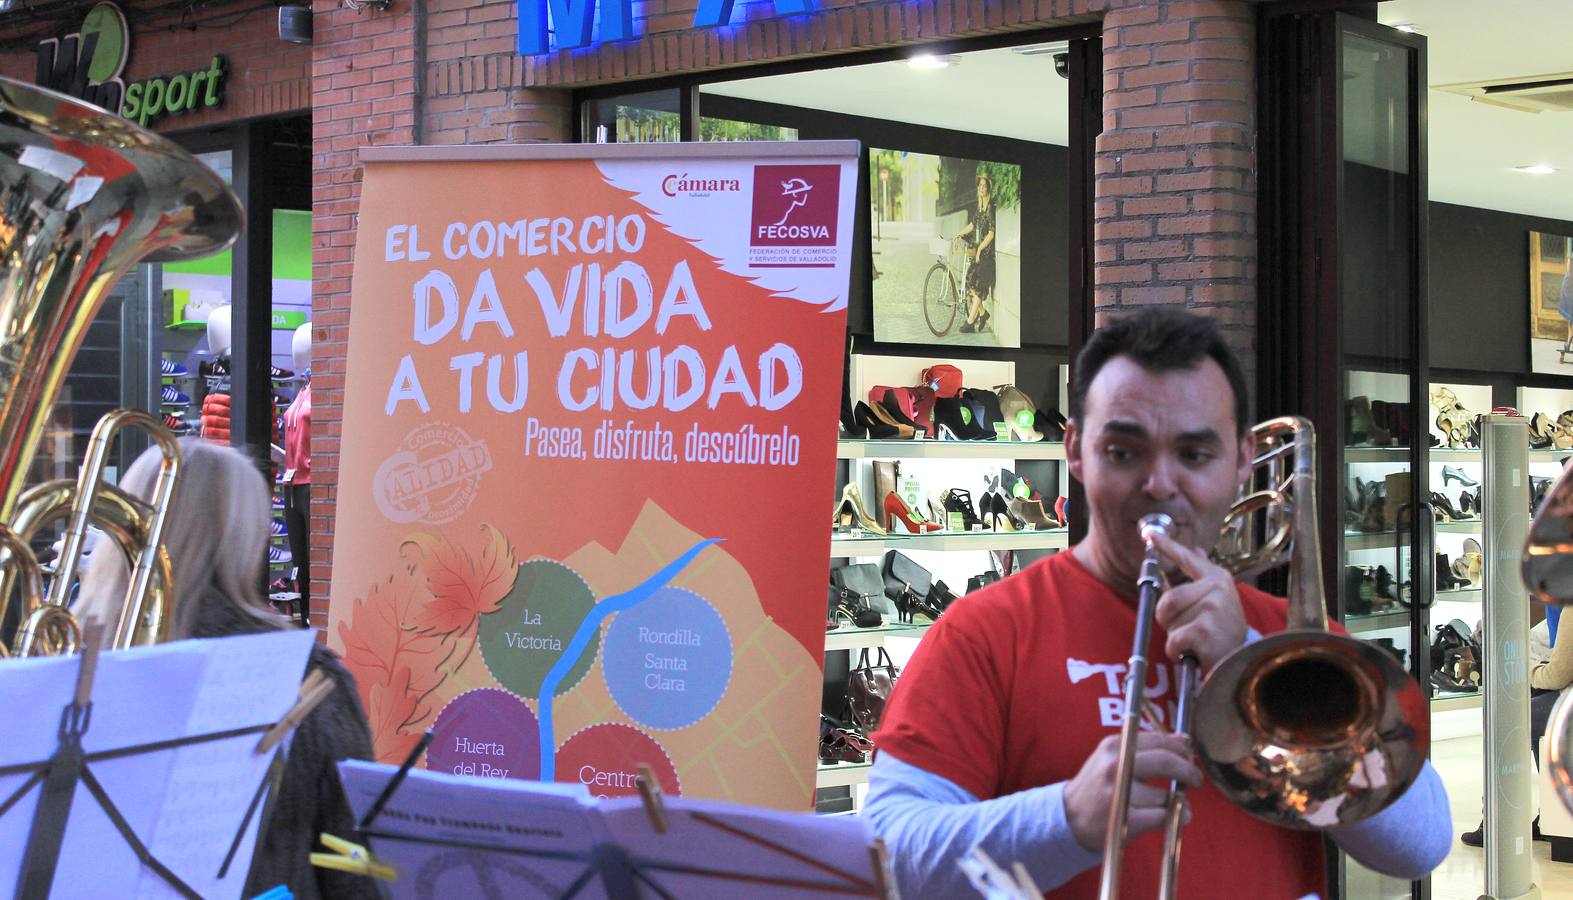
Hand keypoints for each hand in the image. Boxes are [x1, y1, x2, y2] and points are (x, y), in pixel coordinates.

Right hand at [1063, 731, 1199, 851]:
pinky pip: (1163, 816)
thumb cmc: (1099, 785)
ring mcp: (1119, 793)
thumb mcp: (1117, 758)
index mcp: (1115, 746)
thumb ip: (1150, 747)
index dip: (1182, 750)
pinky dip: (1176, 816)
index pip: (1159, 741)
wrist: (1069, 816)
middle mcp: (1115, 765)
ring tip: (1177, 804)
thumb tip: (1185, 739)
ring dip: (1179, 801)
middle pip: (1166, 762)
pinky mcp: (1124, 819)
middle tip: (1196, 779)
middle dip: (1189, 771)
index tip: (1190, 759)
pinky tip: (1176, 816)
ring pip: (1166, 795)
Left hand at [1151, 533, 1247, 673]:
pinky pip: (1173, 640)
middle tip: (1184, 627)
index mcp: (1217, 578)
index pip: (1187, 559)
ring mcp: (1212, 608)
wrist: (1241, 660)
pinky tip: (1193, 652)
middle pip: (1168, 598)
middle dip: (1167, 617)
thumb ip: (1200, 577)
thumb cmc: (1221, 630)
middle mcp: (1217, 589)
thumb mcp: (1215, 599)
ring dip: (1174, 635)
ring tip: (1192, 639)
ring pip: (1168, 618)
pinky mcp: (1204, 630)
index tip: (1150, 534)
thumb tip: (1195, 550)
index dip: (1167, 546)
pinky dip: (1176, 651)